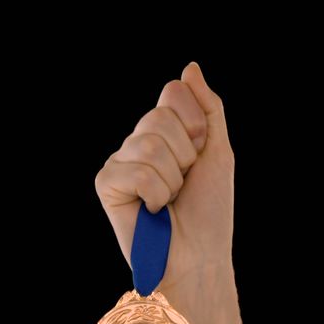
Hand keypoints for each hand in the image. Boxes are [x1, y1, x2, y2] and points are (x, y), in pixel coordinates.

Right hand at [95, 62, 234, 303]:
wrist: (200, 256)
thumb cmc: (209, 210)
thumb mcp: (218, 152)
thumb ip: (208, 108)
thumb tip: (189, 67)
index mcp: (164, 130)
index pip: (173, 93)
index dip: (196, 126)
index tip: (200, 155)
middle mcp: (137, 141)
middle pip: (160, 117)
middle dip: (185, 155)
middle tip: (183, 183)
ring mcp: (119, 161)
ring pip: (149, 144)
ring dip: (172, 179)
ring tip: (169, 200)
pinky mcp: (105, 184)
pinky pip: (136, 169)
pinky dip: (155, 193)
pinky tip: (153, 210)